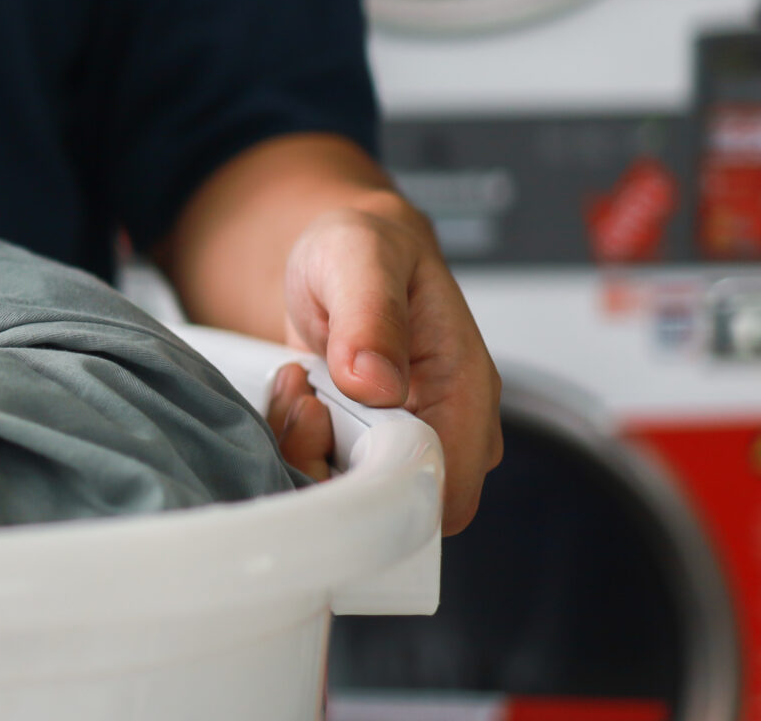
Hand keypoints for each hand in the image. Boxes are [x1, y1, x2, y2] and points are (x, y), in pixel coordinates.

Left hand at [262, 192, 500, 534]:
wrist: (336, 258)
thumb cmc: (362, 250)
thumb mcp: (360, 255)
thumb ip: (372, 313)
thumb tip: (378, 383)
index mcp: (466, 392)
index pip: (444, 495)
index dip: (375, 483)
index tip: (322, 417)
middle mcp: (445, 433)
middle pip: (393, 510)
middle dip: (326, 465)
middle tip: (303, 397)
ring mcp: (405, 447)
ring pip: (351, 503)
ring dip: (304, 454)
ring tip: (300, 385)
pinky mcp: (364, 452)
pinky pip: (324, 483)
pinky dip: (295, 449)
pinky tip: (296, 397)